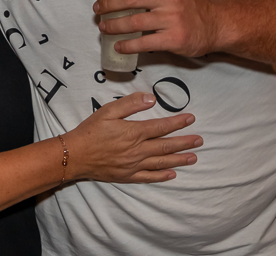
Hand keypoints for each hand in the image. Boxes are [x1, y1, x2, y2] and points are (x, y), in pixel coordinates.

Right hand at [65, 92, 200, 182]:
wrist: (75, 155)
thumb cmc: (91, 131)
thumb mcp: (108, 110)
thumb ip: (130, 104)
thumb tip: (151, 98)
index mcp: (134, 132)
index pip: (161, 126)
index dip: (177, 122)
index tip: (191, 119)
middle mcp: (138, 150)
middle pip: (166, 145)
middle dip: (185, 142)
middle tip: (200, 140)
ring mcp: (134, 165)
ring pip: (162, 162)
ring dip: (179, 159)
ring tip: (194, 158)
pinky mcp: (128, 176)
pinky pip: (149, 177)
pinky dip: (162, 176)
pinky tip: (172, 174)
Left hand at [94, 0, 213, 56]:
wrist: (214, 23)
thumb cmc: (188, 5)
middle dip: (107, 5)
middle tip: (98, 10)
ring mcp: (171, 18)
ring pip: (133, 22)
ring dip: (113, 25)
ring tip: (103, 27)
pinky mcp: (173, 38)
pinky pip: (143, 43)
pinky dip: (127, 45)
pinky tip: (119, 46)